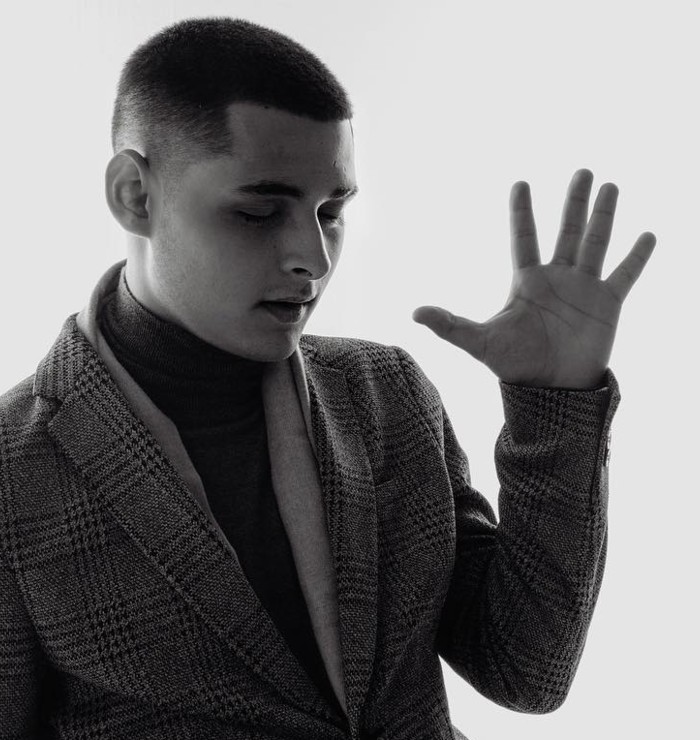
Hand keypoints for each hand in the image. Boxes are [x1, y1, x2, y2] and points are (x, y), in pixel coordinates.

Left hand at [412, 169, 655, 388]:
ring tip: (611, 185)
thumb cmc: (515, 366)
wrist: (551, 390)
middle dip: (574, 202)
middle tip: (583, 171)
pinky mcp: (608, 304)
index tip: (521, 182)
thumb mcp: (480, 343)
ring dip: (604, 215)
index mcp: (527, 281)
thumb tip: (413, 313)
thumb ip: (450, 326)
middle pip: (567, 231)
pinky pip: (625, 274)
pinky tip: (648, 234)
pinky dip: (637, 256)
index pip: (524, 237)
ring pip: (597, 243)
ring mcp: (584, 289)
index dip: (522, 211)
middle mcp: (557, 278)